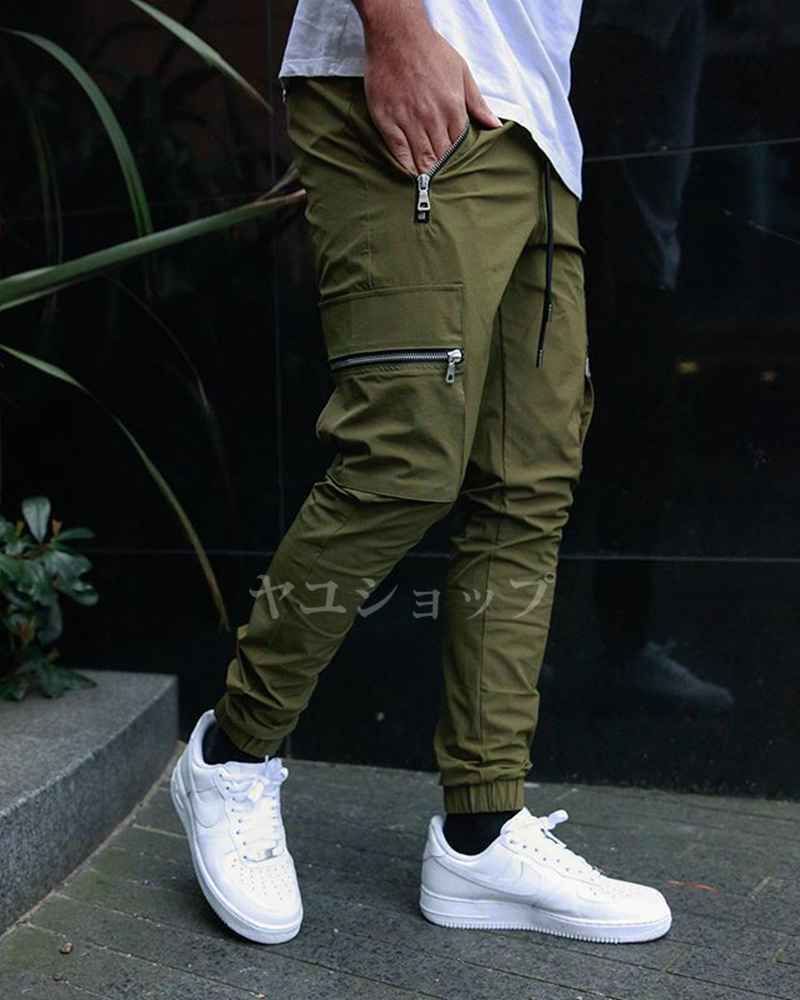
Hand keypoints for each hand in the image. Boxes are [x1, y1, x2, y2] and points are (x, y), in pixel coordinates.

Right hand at [360, 6, 501, 175]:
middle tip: (441, 185)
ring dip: (426, 173)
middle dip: (442, 171)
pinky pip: (399, 152)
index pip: (458, 146)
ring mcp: (409, 121)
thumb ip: (477, 103)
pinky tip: (409, 176)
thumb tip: (495, 125)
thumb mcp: (462, 72)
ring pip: (421, 158)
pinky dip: (406, 167)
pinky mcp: (388, 121)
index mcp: (452, 108)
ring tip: (427, 186)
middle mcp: (432, 118)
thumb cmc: (431, 51)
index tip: (454, 171)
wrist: (397, 35)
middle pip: (440, 156)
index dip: (456, 159)